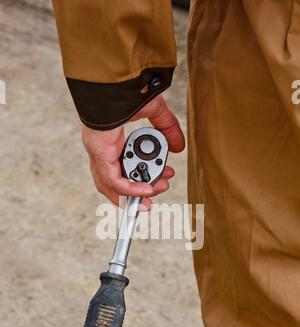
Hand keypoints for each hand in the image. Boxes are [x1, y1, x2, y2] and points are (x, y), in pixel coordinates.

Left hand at [82, 95, 184, 209]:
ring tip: (152, 197)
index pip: (119, 167)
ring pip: (111, 185)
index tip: (162, 179)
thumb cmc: (127, 89)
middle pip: (114, 181)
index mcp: (109, 139)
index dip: (139, 178)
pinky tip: (146, 191)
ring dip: (133, 195)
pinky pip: (113, 180)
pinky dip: (129, 189)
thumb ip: (167, 128)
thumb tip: (179, 147)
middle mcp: (101, 148)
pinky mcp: (100, 154)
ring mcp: (98, 152)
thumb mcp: (154, 111)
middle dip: (137, 192)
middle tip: (159, 190)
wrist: (115, 80)